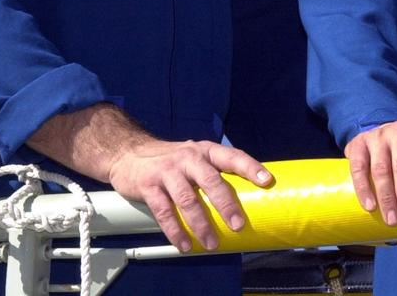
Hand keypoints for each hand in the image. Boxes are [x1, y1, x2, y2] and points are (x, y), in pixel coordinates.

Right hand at [106, 138, 271, 251]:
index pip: (232, 157)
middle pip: (211, 181)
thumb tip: (245, 198)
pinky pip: (164, 211)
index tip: (267, 181)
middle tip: (238, 225)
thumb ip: (214, 172)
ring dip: (200, 224)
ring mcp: (168, 171)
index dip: (250, 167)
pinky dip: (175, 230)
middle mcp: (189, 158)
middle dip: (226, 204)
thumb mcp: (195, 156)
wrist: (129, 153)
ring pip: (187, 199)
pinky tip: (184, 244)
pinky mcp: (149, 186)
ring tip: (211, 243)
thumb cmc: (172, 160)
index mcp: (206, 151)